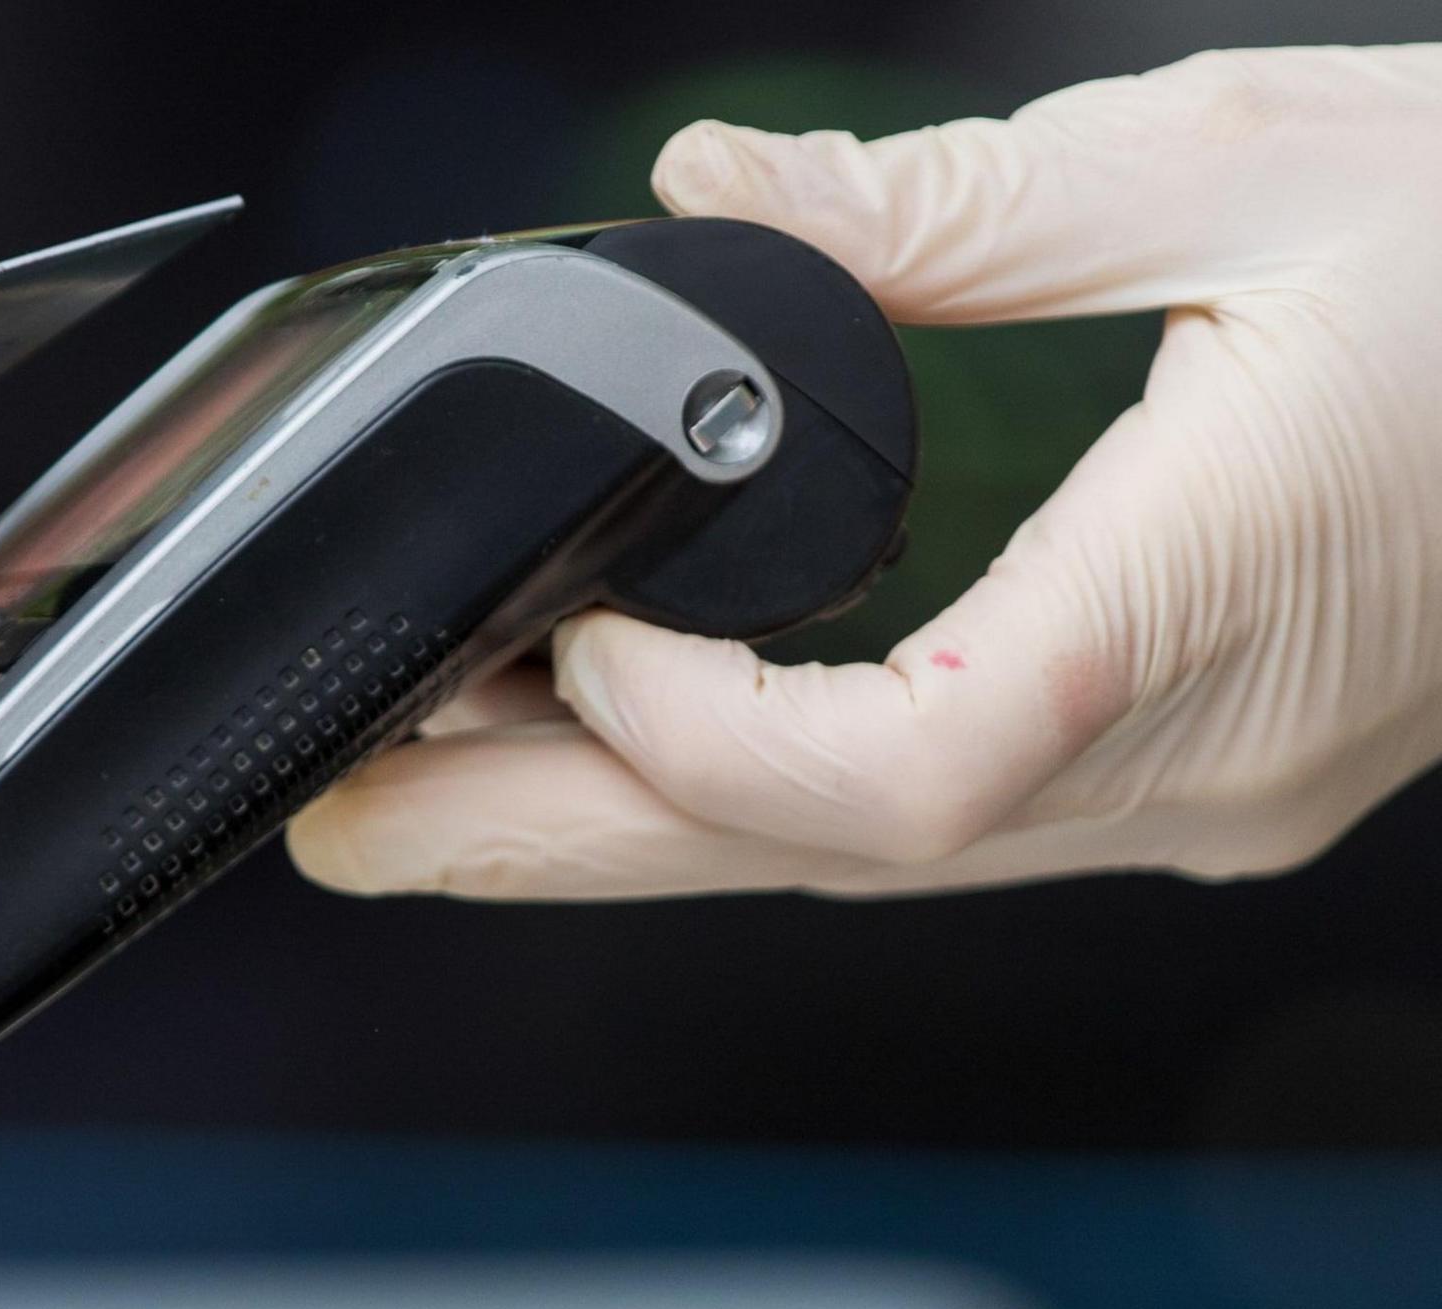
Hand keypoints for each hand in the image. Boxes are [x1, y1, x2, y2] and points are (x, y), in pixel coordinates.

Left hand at [289, 45, 1441, 902]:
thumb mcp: (1245, 162)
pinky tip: (632, 756)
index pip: (902, 773)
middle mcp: (1187, 759)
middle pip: (816, 860)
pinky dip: (749, 798)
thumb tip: (716, 195)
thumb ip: (953, 209)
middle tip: (346, 821)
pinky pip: (920, 820)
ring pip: (850, 865)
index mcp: (1211, 611)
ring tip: (432, 788)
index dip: (695, 742)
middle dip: (555, 844)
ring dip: (627, 832)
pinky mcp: (1178, 770)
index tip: (562, 644)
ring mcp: (1186, 789)